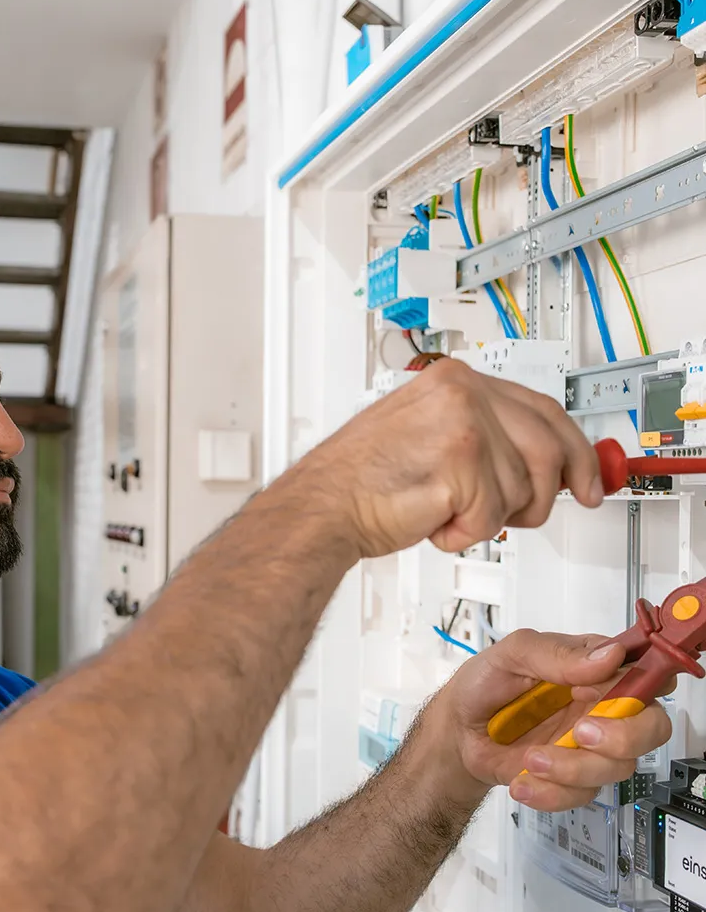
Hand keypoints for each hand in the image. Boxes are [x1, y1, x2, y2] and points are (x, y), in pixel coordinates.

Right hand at [324, 360, 602, 557]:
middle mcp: (461, 392)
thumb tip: (545, 461)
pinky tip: (433, 519)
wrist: (323, 506)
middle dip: (540, 496)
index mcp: (455, 379)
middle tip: (522, 516)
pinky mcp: (460, 463)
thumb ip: (486, 435)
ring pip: (523, 487)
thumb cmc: (365, 481)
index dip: (574, 450)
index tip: (588, 478)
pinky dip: (465, 532)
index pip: (542, 408)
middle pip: (547, 449)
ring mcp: (462, 424)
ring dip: (490, 517)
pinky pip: (494, 515)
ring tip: (447, 510)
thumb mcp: (430, 435)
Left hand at [434, 630, 674, 811]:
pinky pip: (583, 794)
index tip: (600, 693)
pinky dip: (552, 792)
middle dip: (623, 737)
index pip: (643, 674)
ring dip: (574, 768)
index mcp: (593, 669)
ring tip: (531, 759)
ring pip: (618, 767)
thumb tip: (608, 655)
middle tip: (581, 733)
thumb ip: (556, 653)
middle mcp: (600, 707)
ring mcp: (590, 745)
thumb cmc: (483, 685)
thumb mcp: (511, 654)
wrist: (457, 732)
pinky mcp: (574, 777)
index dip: (639, 686)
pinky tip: (524, 779)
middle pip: (651, 727)